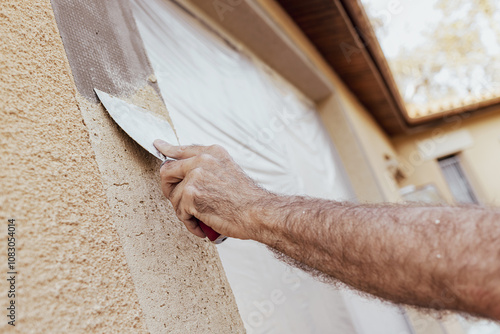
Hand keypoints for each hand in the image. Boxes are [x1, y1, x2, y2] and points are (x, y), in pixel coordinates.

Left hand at [154, 140, 268, 239]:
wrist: (257, 212)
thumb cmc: (247, 199)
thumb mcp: (228, 172)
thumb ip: (207, 169)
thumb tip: (189, 175)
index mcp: (212, 153)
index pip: (183, 149)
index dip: (168, 149)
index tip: (159, 145)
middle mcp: (202, 160)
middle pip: (167, 170)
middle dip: (170, 189)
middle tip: (181, 203)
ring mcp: (195, 176)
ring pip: (172, 196)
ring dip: (185, 212)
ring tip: (201, 218)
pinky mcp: (190, 194)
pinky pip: (180, 212)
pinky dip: (190, 223)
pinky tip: (202, 226)